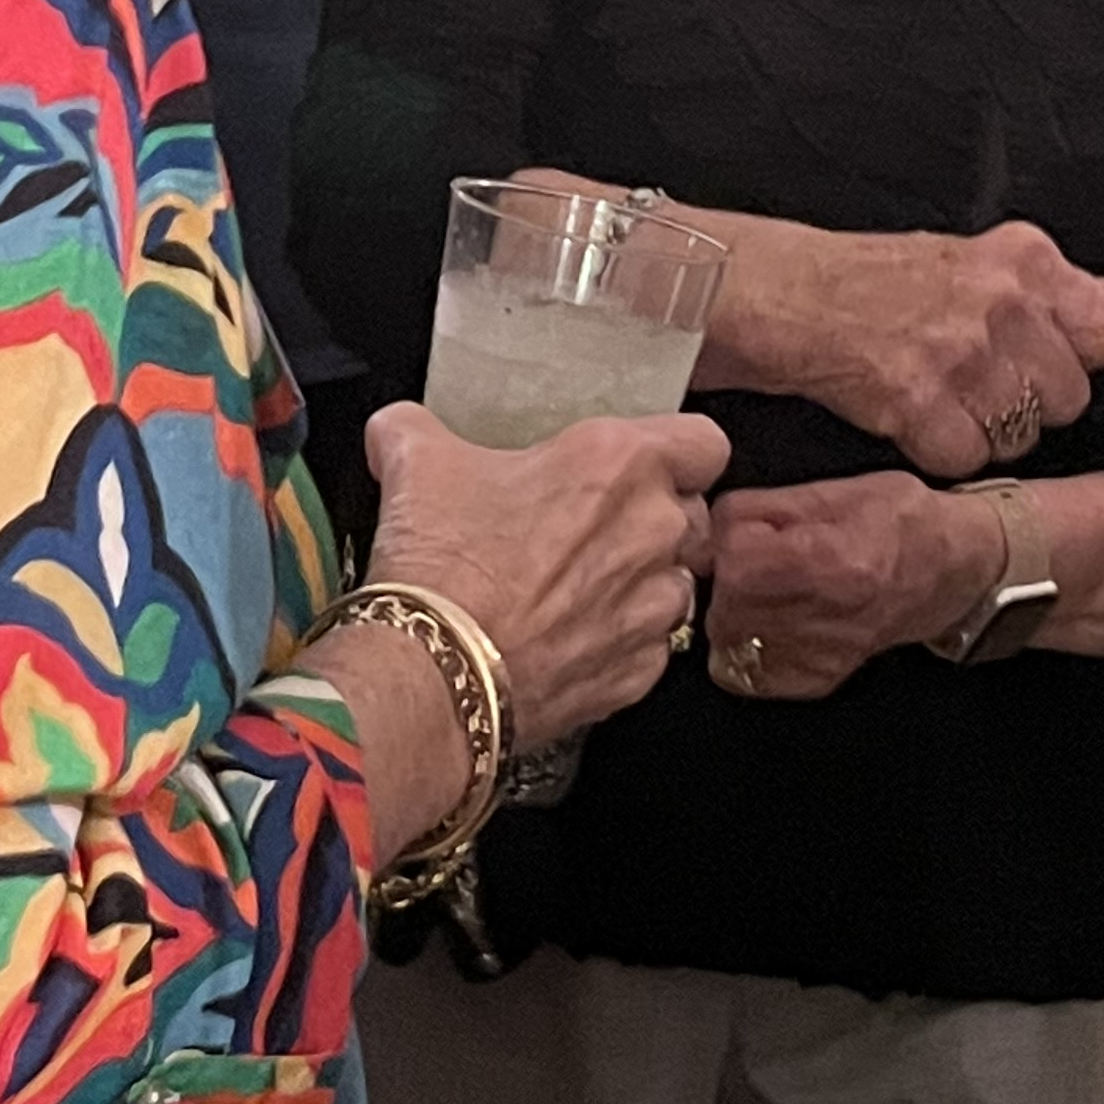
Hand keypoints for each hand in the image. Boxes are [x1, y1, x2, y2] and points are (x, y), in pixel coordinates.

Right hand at [364, 402, 727, 747]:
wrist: (433, 674)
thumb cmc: (442, 564)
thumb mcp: (416, 463)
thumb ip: (417, 430)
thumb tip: (398, 430)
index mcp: (619, 462)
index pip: (706, 442)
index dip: (682, 452)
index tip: (647, 462)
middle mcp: (654, 531)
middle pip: (694, 514)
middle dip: (656, 518)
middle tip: (595, 525)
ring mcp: (652, 608)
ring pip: (678, 583)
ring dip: (643, 583)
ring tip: (579, 587)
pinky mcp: (639, 672)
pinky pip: (650, 647)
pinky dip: (620, 642)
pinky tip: (569, 637)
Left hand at [704, 475, 997, 700]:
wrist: (950, 568)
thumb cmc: (898, 520)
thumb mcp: (829, 489)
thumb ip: (761, 507)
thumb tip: (709, 523)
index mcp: (826, 561)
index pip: (733, 561)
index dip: (729, 539)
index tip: (745, 531)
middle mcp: (823, 617)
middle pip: (725, 605)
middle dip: (726, 579)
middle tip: (753, 559)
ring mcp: (819, 656)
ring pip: (728, 643)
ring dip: (733, 614)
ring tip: (763, 588)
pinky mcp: (817, 680)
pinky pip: (747, 674)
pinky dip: (747, 647)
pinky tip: (772, 619)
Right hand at [758, 221, 1103, 477]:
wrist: (787, 294)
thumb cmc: (879, 279)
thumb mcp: (978, 262)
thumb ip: (1066, 287)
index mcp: (1023, 259)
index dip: (1073, 359)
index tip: (1033, 355)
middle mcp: (1001, 300)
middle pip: (1069, 397)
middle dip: (1028, 403)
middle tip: (972, 380)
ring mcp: (961, 353)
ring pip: (1022, 435)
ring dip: (982, 431)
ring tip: (937, 395)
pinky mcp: (919, 403)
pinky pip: (965, 459)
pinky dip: (936, 451)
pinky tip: (908, 417)